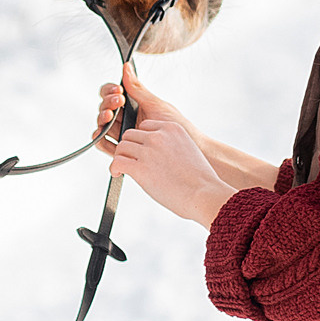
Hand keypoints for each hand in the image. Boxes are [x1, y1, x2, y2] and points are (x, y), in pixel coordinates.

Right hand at [92, 68, 192, 153]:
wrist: (187, 148)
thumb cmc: (176, 126)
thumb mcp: (156, 105)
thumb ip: (138, 89)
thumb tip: (127, 68)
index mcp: (133, 105)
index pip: (113, 94)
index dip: (111, 91)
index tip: (119, 90)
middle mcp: (125, 119)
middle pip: (105, 108)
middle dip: (107, 103)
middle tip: (118, 102)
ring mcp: (123, 134)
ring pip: (102, 124)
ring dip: (102, 118)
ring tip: (110, 116)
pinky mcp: (122, 150)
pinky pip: (103, 144)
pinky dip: (100, 138)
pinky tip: (104, 133)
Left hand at [100, 104, 235, 229]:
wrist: (204, 194)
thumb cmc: (200, 180)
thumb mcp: (188, 151)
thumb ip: (170, 146)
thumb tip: (153, 154)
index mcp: (172, 129)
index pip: (145, 126)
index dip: (141, 140)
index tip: (142, 152)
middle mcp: (159, 136)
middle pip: (130, 134)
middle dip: (129, 148)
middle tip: (131, 161)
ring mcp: (149, 151)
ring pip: (121, 147)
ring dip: (121, 158)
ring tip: (123, 169)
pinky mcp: (140, 167)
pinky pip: (117, 161)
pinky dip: (114, 168)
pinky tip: (118, 174)